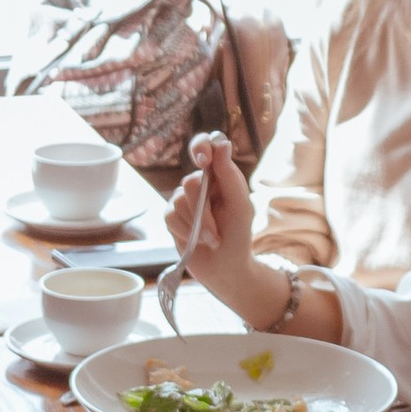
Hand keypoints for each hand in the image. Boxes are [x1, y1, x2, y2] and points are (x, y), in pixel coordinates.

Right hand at [164, 132, 265, 317]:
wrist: (225, 268)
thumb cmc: (238, 235)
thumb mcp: (241, 206)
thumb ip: (230, 175)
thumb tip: (221, 143)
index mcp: (221, 174)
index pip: (206, 145)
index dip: (201, 146)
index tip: (203, 160)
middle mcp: (200, 182)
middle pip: (190, 182)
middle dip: (204, 210)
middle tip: (218, 231)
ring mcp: (184, 199)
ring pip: (178, 200)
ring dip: (196, 225)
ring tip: (211, 239)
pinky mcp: (172, 216)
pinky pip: (169, 216)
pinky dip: (184, 231)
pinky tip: (196, 241)